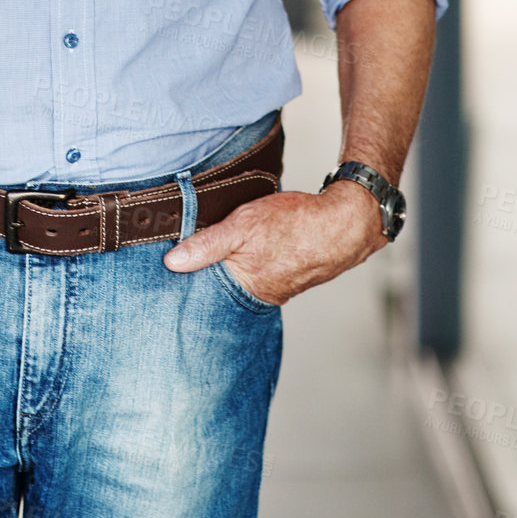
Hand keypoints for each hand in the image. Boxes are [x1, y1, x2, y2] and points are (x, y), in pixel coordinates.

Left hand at [161, 180, 385, 303]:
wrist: (348, 222)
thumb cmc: (297, 223)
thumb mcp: (244, 224)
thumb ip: (208, 244)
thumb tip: (172, 262)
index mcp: (248, 288)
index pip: (208, 294)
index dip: (189, 285)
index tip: (169, 277)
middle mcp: (264, 295)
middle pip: (226, 290)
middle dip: (209, 279)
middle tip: (189, 264)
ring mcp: (281, 287)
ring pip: (246, 281)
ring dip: (234, 270)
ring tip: (218, 255)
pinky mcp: (292, 275)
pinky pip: (265, 273)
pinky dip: (255, 264)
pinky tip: (253, 251)